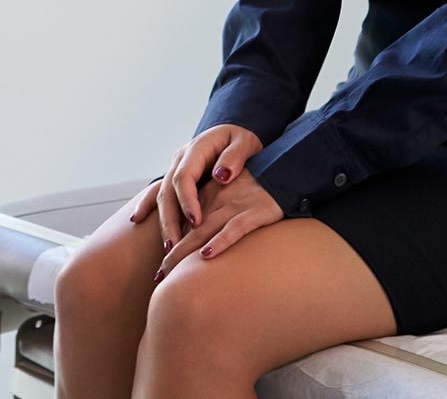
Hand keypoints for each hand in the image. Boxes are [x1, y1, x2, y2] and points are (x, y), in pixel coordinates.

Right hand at [129, 123, 263, 251]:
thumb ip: (235, 157)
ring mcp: (176, 168)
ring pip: (163, 196)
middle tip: (177, 246)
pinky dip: (147, 206)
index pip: (184, 177)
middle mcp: (181, 159)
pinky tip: (136, 219)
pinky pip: (159, 192)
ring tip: (169, 248)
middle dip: (170, 220)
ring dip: (164, 222)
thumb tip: (221, 176)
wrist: (235, 135)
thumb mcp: (245, 143)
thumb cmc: (243, 139)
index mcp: (196, 149)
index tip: (196, 222)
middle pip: (168, 191)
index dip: (188, 200)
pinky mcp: (176, 178)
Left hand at [151, 168, 282, 279]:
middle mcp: (218, 201)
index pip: (183, 221)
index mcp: (210, 196)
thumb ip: (215, 212)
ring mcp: (236, 206)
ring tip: (169, 269)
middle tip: (158, 277)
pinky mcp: (257, 212)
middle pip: (189, 230)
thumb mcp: (232, 195)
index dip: (170, 241)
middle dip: (172, 254)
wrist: (287, 168)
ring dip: (185, 251)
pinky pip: (235, 228)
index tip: (160, 265)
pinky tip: (207, 255)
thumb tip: (199, 243)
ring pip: (204, 230)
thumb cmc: (259, 185)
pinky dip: (220, 241)